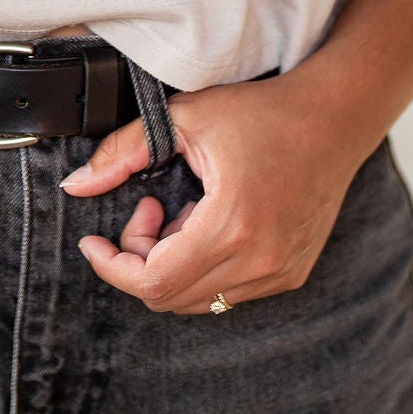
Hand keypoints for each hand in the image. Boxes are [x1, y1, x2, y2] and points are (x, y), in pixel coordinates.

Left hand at [61, 68, 371, 314]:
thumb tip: (76, 186)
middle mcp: (262, 261)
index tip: (93, 241)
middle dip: (140, 260)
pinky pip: (228, 293)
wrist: (336, 118)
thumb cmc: (264, 113)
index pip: (155, 283)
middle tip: (147, 207)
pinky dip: (203, 268)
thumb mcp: (184, 119)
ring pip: (199, 300)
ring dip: (172, 265)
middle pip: (171, 298)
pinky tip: (208, 223)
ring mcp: (281, 273)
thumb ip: (123, 152)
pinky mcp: (291, 273)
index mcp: (233, 226)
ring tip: (181, 212)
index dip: (113, 267)